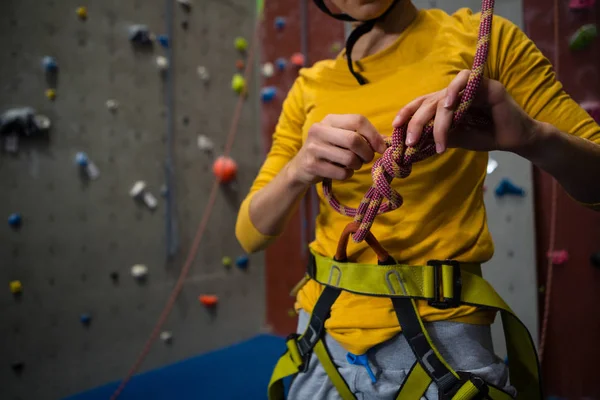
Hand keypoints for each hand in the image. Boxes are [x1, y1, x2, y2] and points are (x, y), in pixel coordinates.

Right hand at [287, 114, 387, 184]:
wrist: (300, 167)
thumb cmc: (328, 150)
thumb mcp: (340, 137)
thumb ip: (361, 136)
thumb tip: (387, 142)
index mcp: (329, 119)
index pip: (358, 120)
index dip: (373, 135)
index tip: (381, 148)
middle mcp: (319, 130)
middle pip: (354, 140)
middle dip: (367, 153)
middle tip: (367, 159)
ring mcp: (313, 148)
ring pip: (349, 158)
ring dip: (357, 165)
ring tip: (352, 165)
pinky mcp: (312, 165)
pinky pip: (341, 173)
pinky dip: (347, 175)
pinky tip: (341, 172)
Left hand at [392, 69, 539, 153]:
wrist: (516, 140)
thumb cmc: (487, 136)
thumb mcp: (457, 139)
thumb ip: (439, 136)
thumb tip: (414, 140)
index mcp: (448, 102)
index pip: (423, 103)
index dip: (407, 112)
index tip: (394, 125)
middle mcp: (457, 92)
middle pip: (429, 101)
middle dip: (416, 121)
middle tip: (410, 142)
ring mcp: (472, 86)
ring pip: (444, 96)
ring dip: (436, 117)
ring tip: (435, 139)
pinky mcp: (488, 85)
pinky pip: (467, 80)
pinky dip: (455, 90)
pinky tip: (448, 105)